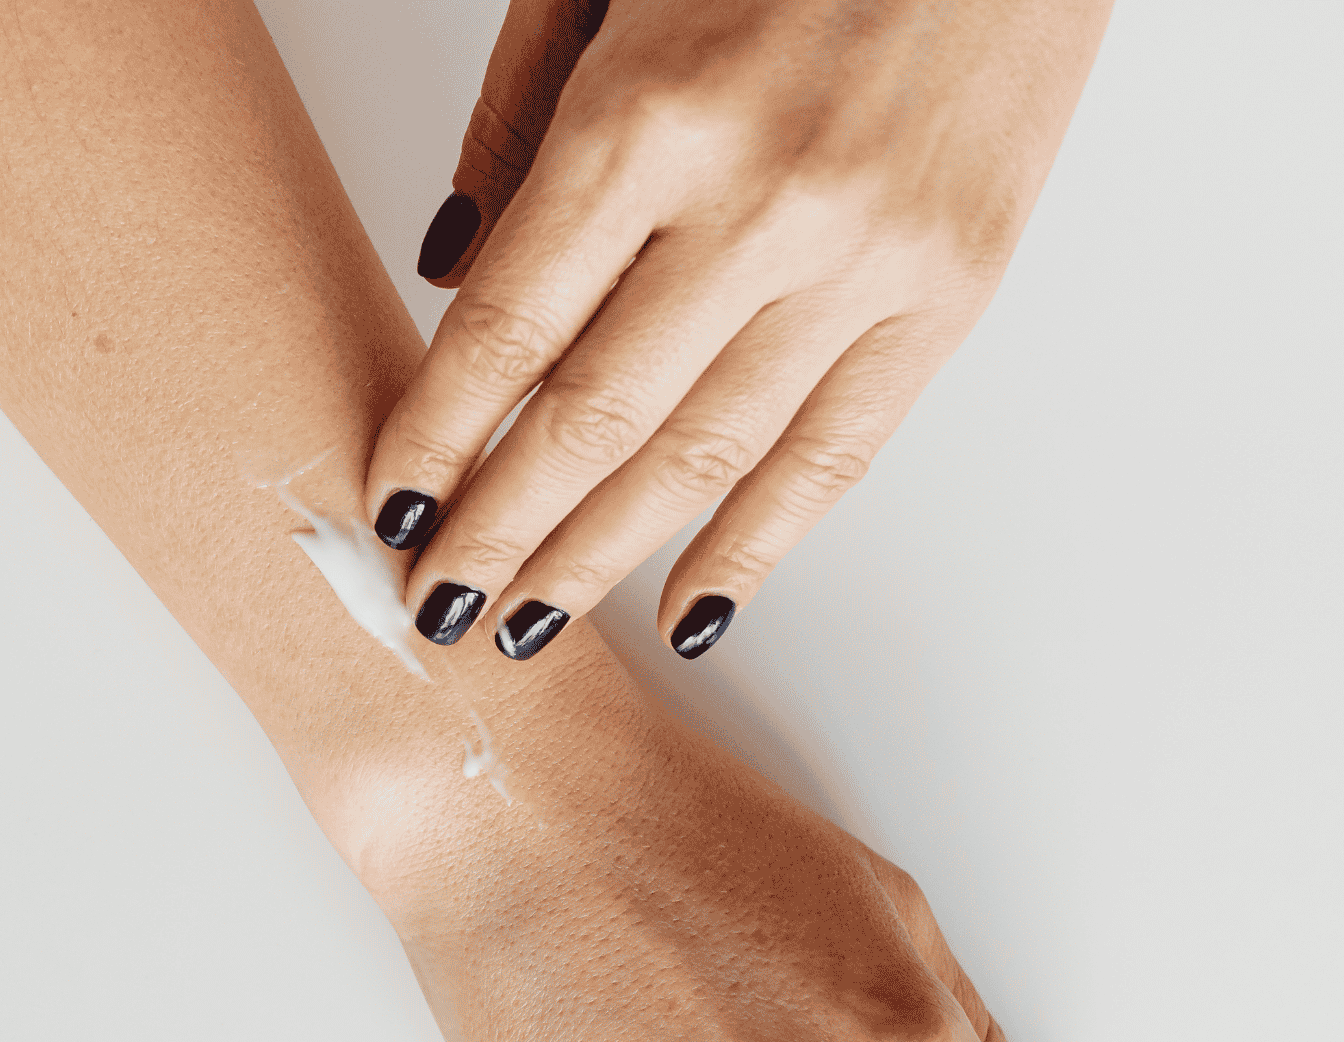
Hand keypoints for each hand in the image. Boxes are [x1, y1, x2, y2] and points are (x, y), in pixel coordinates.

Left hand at [366, 0, 1111, 662]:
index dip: (436, 439)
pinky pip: (838, 454)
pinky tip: (686, 610)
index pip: (509, 328)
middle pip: (593, 419)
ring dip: (602, 557)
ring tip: (528, 625)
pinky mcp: (955, 289)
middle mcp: (762, 203)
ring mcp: (868, 258)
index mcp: (653, 115)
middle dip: (498, 533)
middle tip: (435, 610)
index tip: (388, 513)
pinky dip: (756, 547)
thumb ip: (516, 124)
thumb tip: (445, 272)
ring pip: (706, 457)